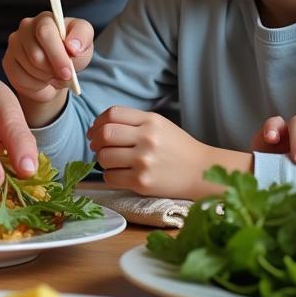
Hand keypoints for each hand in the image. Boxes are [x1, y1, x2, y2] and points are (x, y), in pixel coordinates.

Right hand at [3, 11, 93, 102]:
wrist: (58, 71)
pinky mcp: (8, 60)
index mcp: (46, 19)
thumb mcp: (85, 43)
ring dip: (47, 77)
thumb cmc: (71, 53)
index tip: (68, 71)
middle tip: (64, 76)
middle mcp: (26, 27)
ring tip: (55, 75)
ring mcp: (15, 43)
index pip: (45, 32)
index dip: (57, 55)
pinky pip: (21, 78)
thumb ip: (83, 38)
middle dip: (53, 70)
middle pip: (36, 54)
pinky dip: (36, 84)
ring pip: (30, 68)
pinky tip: (42, 79)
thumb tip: (72, 46)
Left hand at [88, 106, 213, 199]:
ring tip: (111, 161)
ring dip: (102, 159)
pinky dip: (109, 175)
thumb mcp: (159, 124)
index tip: (96, 130)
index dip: (98, 122)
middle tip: (97, 146)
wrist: (200, 172)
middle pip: (105, 134)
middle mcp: (147, 139)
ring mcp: (143, 161)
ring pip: (104, 157)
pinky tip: (119, 173)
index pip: (113, 114)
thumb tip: (97, 129)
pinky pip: (110, 177)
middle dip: (95, 141)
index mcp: (151, 121)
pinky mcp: (141, 182)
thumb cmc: (177, 147)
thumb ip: (132, 122)